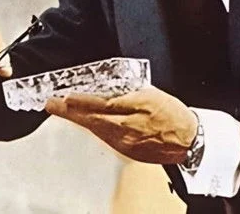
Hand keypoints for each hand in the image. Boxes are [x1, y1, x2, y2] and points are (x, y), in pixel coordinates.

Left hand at [45, 87, 197, 163]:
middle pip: (93, 118)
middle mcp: (128, 125)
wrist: (188, 140)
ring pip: (95, 128)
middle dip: (70, 111)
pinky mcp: (126, 150)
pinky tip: (84, 123)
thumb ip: (127, 92)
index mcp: (136, 106)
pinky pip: (104, 137)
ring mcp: (126, 140)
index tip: (67, 96)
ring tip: (61, 110)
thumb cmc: (172, 114)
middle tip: (52, 103)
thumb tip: (107, 89)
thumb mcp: (151, 94)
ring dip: (77, 119)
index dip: (82, 101)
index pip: (102, 103)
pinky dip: (93, 129)